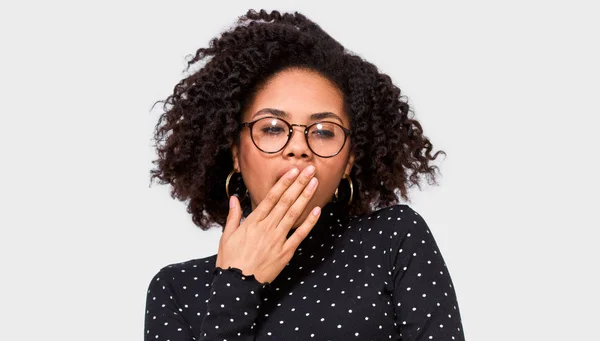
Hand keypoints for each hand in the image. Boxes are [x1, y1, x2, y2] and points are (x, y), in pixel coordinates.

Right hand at [215, 166, 320, 283]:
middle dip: (298, 184)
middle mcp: (267, 227)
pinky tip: (317, 211)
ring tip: (314, 183)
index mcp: (253, 222)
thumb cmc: (230, 261)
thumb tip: (234, 199)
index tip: (292, 170)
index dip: (283, 182)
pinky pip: (300, 235)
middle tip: (309, 170)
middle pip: (285, 201)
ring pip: (294, 214)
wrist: (237, 284)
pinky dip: (309, 222)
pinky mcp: (285, 252)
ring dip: (305, 197)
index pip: (271, 197)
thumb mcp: (227, 236)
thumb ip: (233, 216)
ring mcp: (277, 239)